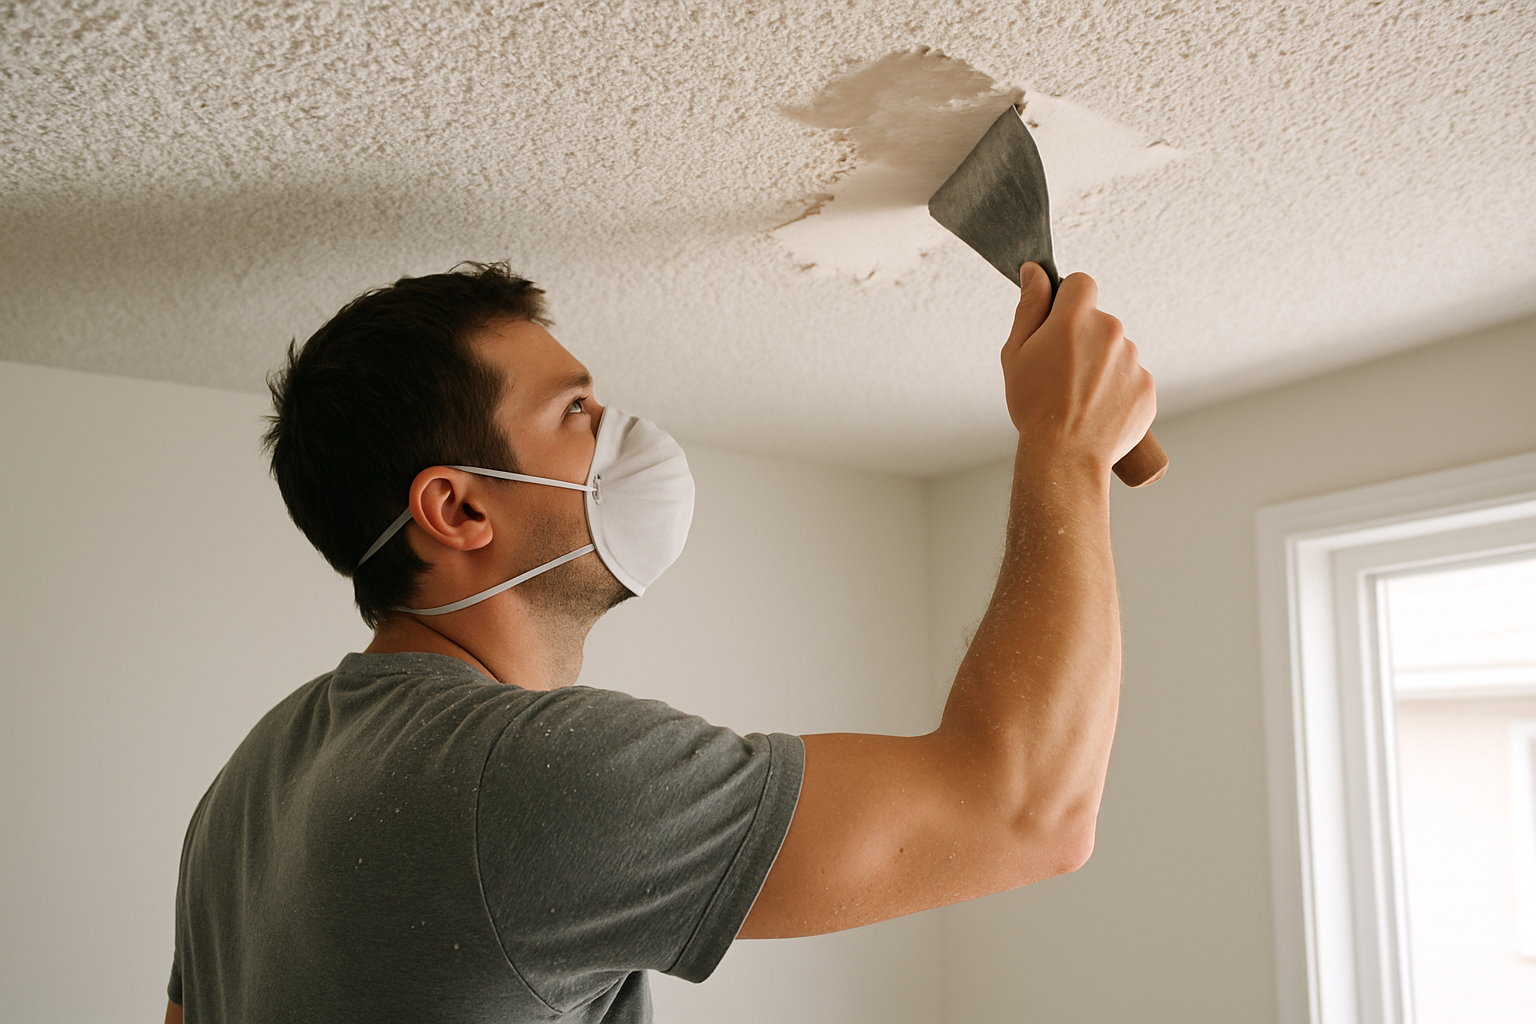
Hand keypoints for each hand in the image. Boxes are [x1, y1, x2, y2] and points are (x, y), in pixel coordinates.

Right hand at [1001, 263, 1155, 474]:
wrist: (1065, 455)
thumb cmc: (1034, 406)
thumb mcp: (1016, 353)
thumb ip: (1029, 306)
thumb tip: (1034, 271)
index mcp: (1076, 318)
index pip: (1081, 283)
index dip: (1067, 301)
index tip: (1058, 324)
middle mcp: (1111, 332)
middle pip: (1099, 321)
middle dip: (1083, 339)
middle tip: (1061, 373)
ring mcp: (1133, 360)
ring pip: (1116, 352)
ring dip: (1101, 366)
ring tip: (1079, 398)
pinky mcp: (1147, 388)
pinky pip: (1131, 380)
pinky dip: (1116, 391)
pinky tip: (1096, 411)